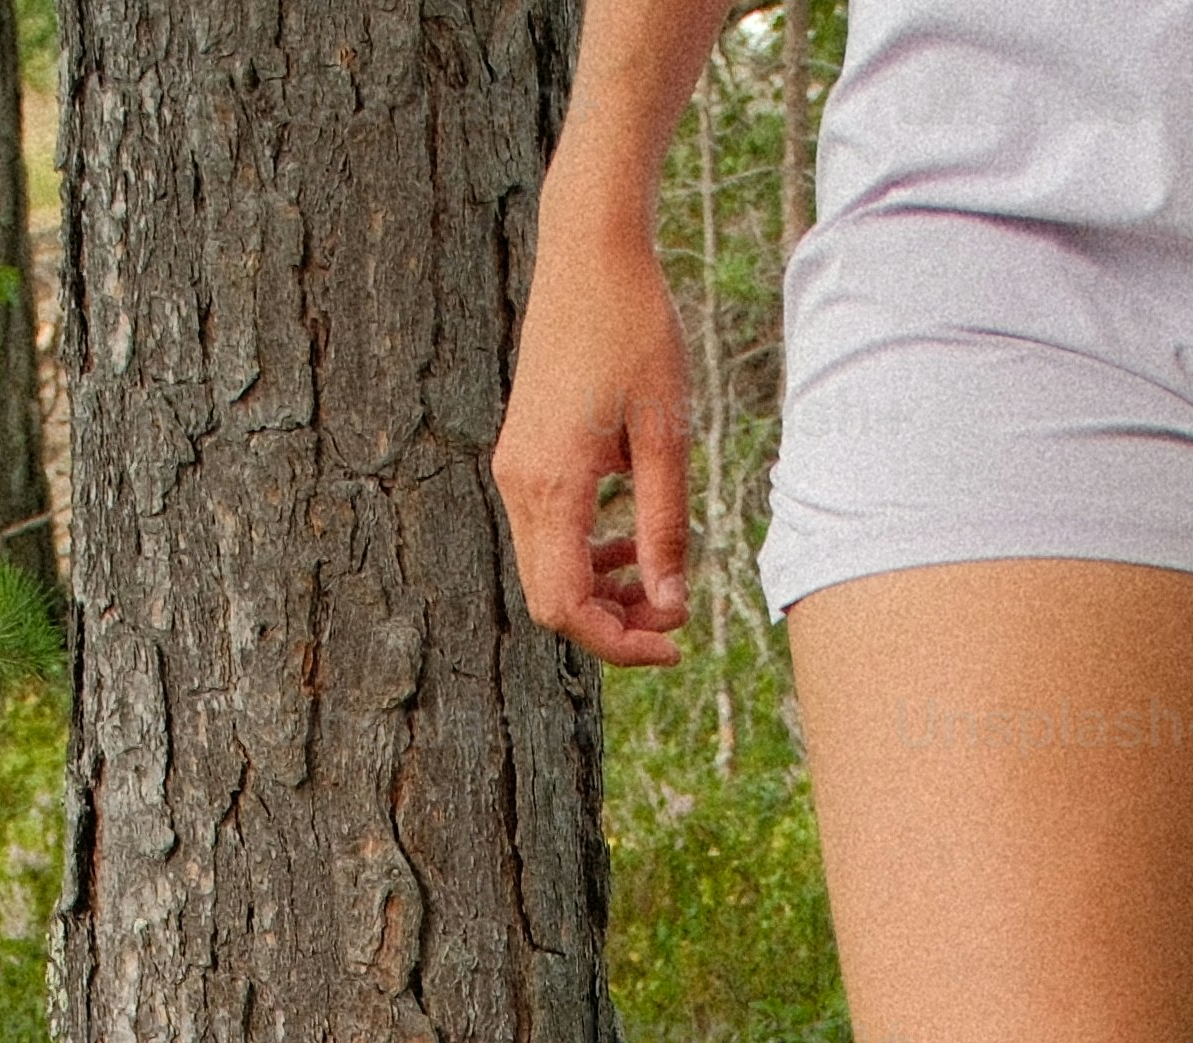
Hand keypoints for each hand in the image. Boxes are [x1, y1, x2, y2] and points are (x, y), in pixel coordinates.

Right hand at [494, 216, 695, 665]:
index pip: (567, 607)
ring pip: (548, 570)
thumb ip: (665, 526)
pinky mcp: (524, 454)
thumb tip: (670, 604)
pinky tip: (633, 536)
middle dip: (614, 624)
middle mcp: (519, 484)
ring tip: (661, 576)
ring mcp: (515, 469)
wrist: (590, 250)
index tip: (676, 640)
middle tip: (675, 616)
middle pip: (552, 599)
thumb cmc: (636, 329)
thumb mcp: (667, 434)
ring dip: (603, 589)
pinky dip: (589, 551)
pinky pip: (548, 531)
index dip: (620, 642)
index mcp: (551, 484)